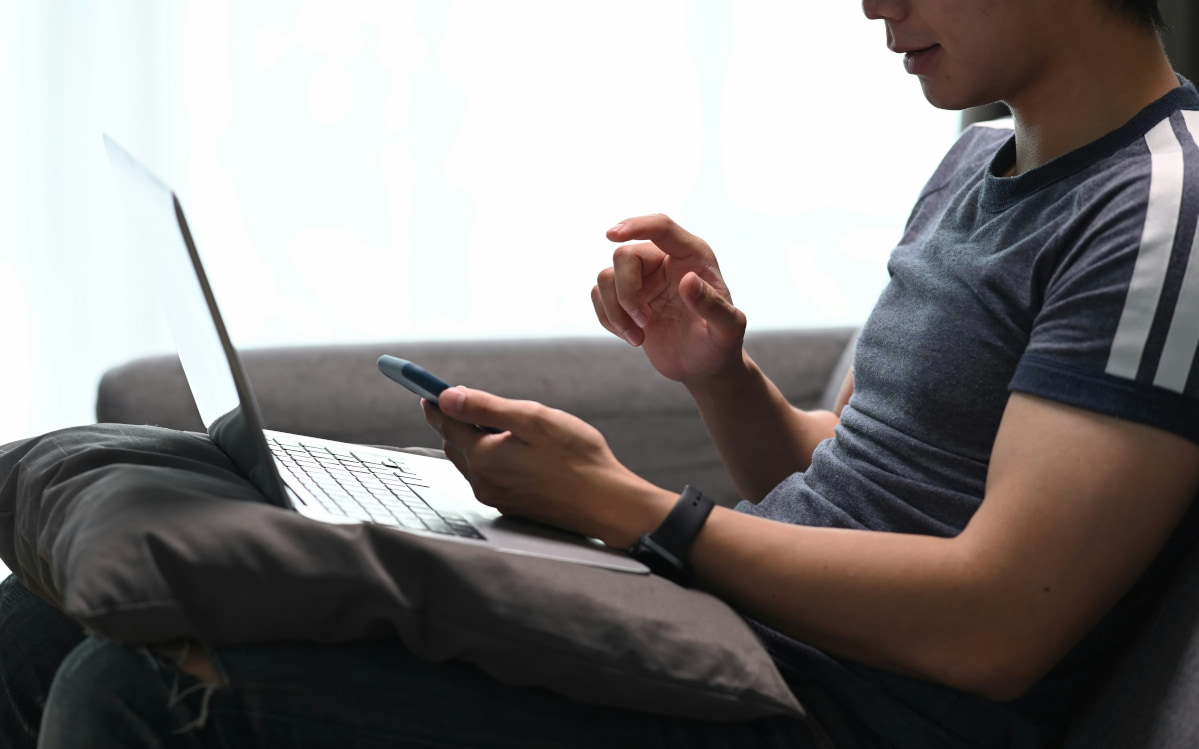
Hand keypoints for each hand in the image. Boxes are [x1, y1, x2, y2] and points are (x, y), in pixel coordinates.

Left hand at [422, 388, 674, 547]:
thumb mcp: (532, 419)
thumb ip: (486, 407)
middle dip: (454, 421)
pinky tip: (512, 448)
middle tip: (457, 400)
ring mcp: (498, 497)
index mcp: (485, 457)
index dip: (436, 403)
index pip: (447, 425)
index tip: (424, 389)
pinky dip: (491, 457)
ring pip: (472, 462)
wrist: (607, 505)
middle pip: (456, 445)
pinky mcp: (513, 506)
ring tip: (489, 422)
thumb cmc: (578, 458)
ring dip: (473, 440)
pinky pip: (491, 476)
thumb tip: (447, 397)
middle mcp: (485, 482)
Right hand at [592, 214, 746, 382]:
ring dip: (616, 312)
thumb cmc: (720, 344)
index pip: (661, 227)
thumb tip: (688, 280)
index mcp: (692, 256)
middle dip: (627, 294)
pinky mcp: (625, 297)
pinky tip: (632, 337)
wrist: (703, 366)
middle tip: (645, 323)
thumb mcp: (727, 329)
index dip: (636, 226)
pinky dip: (608, 319)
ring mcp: (642, 278)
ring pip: (606, 277)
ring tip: (637, 337)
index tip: (612, 235)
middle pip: (624, 255)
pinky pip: (599, 295)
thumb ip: (713, 305)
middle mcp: (664, 260)